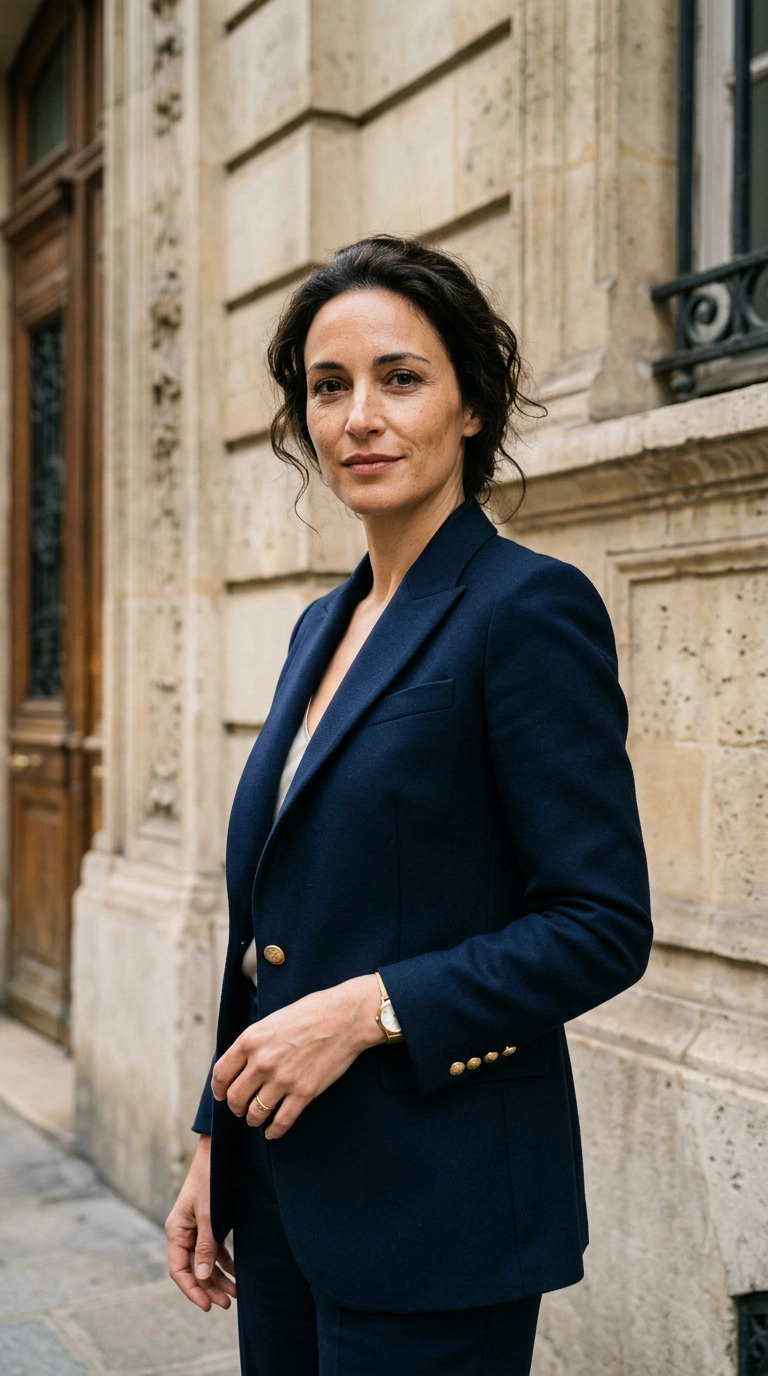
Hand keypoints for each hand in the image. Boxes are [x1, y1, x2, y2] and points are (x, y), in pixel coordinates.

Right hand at [165, 1134, 236, 1310]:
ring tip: (235, 1294)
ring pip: (204, 1262)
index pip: (179, 1270)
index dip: (192, 1290)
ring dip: (218, 1278)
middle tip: (226, 1304)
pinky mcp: (209, 1223)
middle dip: (208, 1288)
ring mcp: (196, 1228)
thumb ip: (205, 1246)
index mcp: (176, 1230)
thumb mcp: (209, 1215)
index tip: (208, 1306)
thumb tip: (200, 1278)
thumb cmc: (210, 1180)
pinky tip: (236, 1274)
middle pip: (193, 1269)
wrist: (219, 1152)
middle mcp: (183, 1232)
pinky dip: (224, 1262)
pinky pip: (214, 1250)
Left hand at [211, 974, 383, 1140]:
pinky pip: (282, 1121)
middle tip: (241, 1109)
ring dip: (253, 1119)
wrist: (345, 1017)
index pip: (221, 1074)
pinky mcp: (304, 1092)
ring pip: (255, 1113)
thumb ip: (254, 1042)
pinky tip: (273, 1131)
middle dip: (236, 1107)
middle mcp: (262, 1062)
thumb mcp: (272, 1020)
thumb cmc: (311, 1013)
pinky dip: (274, 1131)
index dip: (219, 1089)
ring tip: (256, 1119)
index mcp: (250, 1040)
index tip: (222, 1095)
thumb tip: (241, 1063)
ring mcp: (283, 1079)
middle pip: (235, 1097)